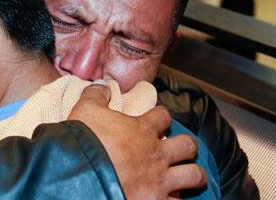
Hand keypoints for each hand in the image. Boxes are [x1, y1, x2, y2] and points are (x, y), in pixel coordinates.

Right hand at [68, 84, 206, 198]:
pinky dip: (177, 199)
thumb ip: (96, 95)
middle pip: (187, 145)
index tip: (157, 119)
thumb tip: (103, 86)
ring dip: (194, 174)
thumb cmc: (85, 143)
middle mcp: (156, 153)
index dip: (161, 116)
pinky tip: (172, 197)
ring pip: (194, 175)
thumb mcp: (85, 110)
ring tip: (190, 175)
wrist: (82, 176)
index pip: (163, 116)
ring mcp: (160, 179)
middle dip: (186, 145)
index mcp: (142, 129)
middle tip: (179, 148)